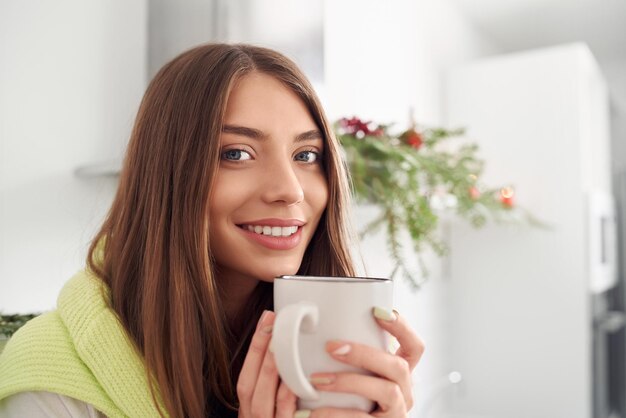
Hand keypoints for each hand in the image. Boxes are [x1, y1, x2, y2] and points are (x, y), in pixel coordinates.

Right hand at [237, 310, 297, 417]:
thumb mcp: (269, 410)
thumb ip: (274, 388)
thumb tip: (287, 350)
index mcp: (247, 410)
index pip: (244, 375)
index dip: (254, 347)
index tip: (266, 319)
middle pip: (248, 383)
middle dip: (260, 351)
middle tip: (273, 323)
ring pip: (262, 397)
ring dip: (271, 369)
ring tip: (281, 344)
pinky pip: (283, 412)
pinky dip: (287, 395)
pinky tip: (294, 378)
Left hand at [307, 308, 424, 416]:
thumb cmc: (348, 401)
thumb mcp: (357, 375)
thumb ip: (350, 357)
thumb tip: (317, 332)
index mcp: (400, 375)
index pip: (414, 347)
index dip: (402, 328)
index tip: (378, 311)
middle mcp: (405, 393)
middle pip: (399, 366)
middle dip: (365, 354)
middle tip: (332, 347)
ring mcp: (397, 413)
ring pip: (387, 391)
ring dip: (350, 382)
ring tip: (318, 380)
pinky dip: (337, 414)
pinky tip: (314, 412)